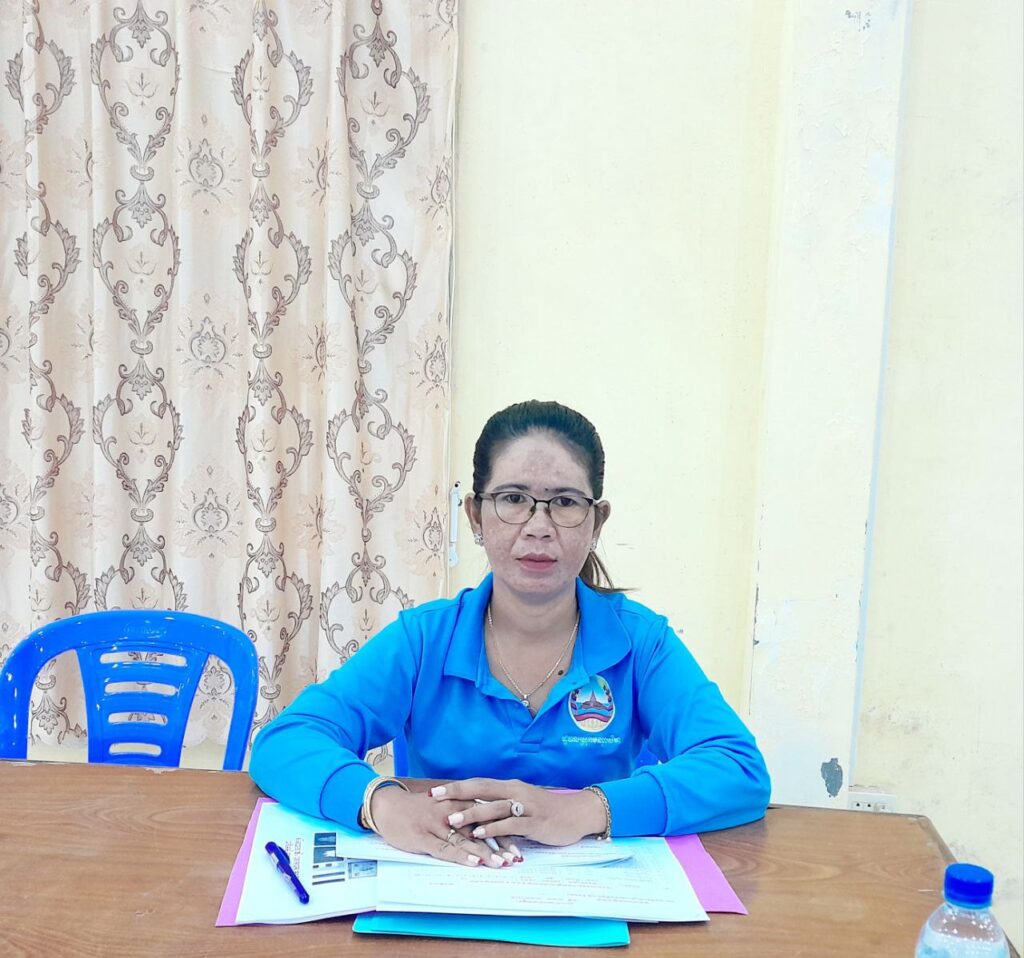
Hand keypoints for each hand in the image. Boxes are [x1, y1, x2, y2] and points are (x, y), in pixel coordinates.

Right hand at [370, 785, 516, 867]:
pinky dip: (460, 855)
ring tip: (501, 863)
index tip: (520, 841)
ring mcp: (436, 824)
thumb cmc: (417, 808)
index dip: (504, 828)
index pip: (486, 815)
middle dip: (499, 842)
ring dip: (484, 852)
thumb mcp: (443, 804)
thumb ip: (463, 812)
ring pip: (465, 840)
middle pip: (480, 828)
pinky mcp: (423, 837)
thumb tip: (485, 825)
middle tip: (516, 858)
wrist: (386, 805)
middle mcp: (450, 811)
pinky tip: (473, 862)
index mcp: (457, 801)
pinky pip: (445, 848)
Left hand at [429, 778, 606, 846]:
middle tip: (435, 797)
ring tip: (451, 819)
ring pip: (494, 807)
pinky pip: (510, 824)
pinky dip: (494, 828)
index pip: (478, 784)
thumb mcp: (522, 803)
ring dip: (471, 813)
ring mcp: (525, 806)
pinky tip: (480, 834)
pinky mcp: (534, 822)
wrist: (577, 813)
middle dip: (457, 793)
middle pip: (481, 789)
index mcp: (510, 786)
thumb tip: (476, 812)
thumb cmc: (547, 810)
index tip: (434, 791)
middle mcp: (515, 792)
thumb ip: (502, 806)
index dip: (456, 787)